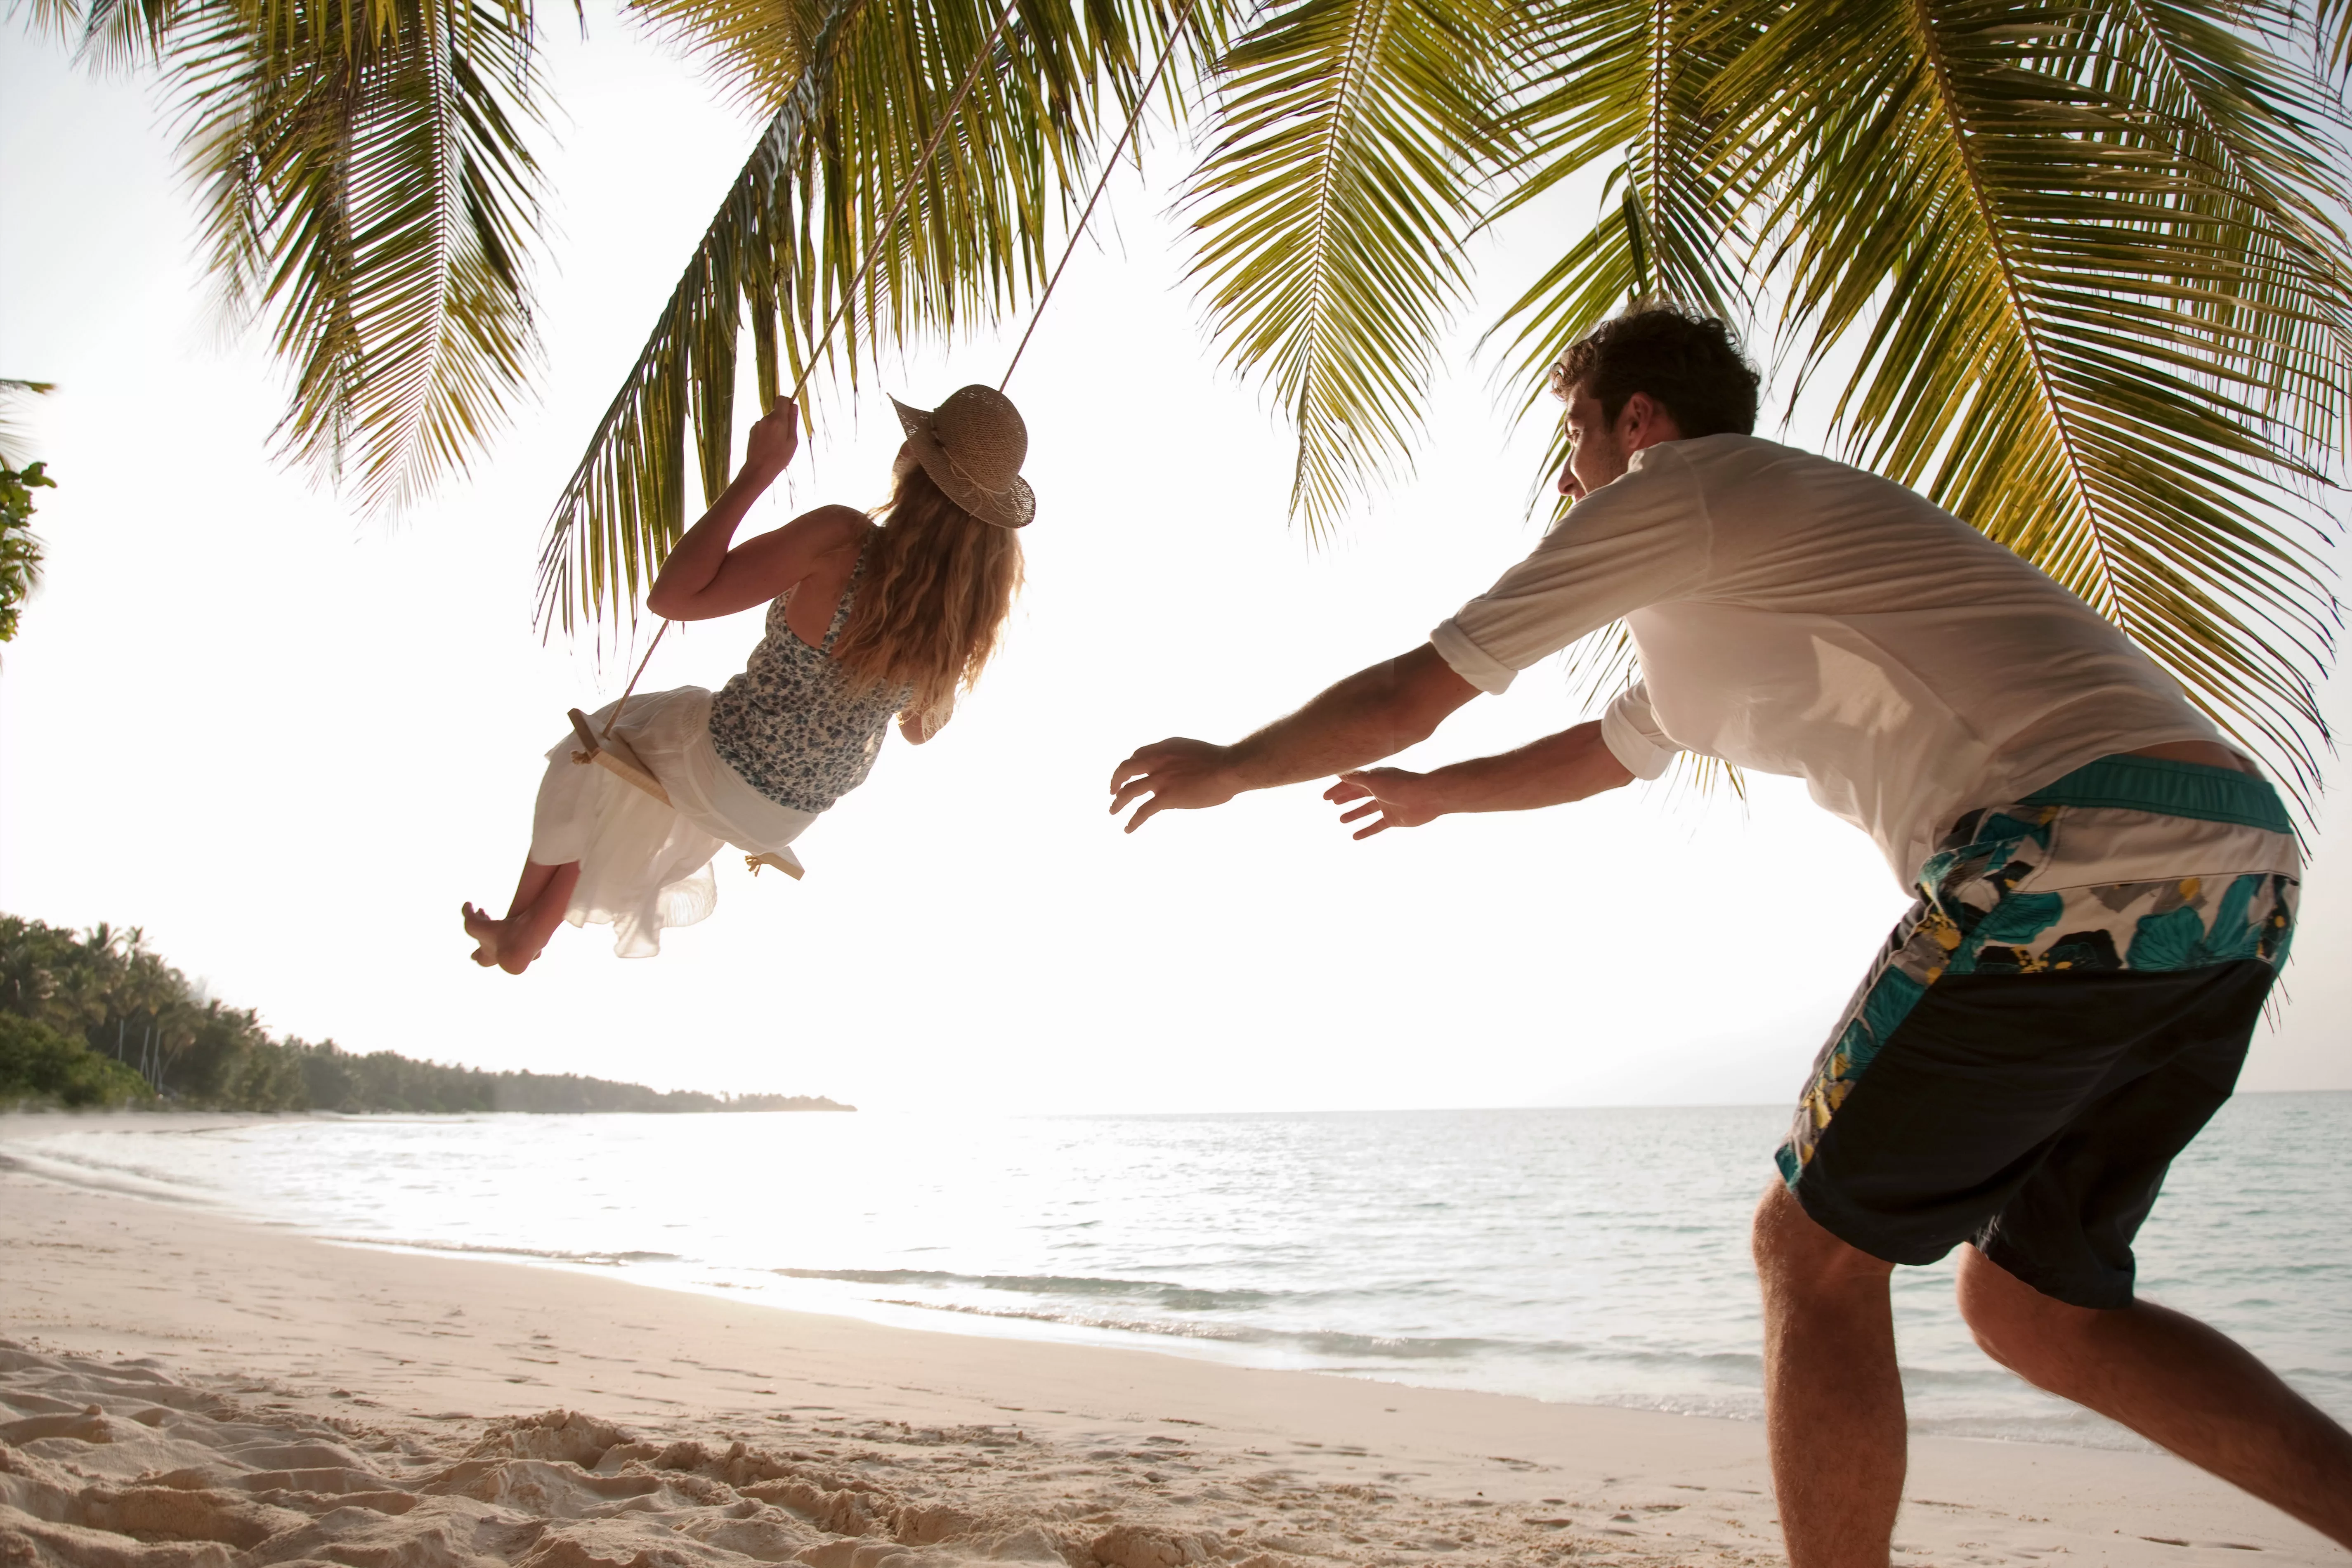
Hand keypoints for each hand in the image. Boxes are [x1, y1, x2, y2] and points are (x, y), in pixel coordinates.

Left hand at [744, 398, 800, 478]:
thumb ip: (793, 422)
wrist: (758, 469)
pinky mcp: (752, 431)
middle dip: (783, 420)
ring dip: (775, 428)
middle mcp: (766, 419)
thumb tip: (794, 406)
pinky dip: (768, 433)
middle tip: (786, 437)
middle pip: (776, 411)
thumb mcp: (792, 441)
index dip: (788, 403)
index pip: (781, 399)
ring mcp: (757, 425)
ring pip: (770, 420)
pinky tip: (769, 445)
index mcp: (777, 420)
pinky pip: (764, 427)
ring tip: (776, 444)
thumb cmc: (779, 458)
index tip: (791, 414)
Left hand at [1109, 738, 1240, 832]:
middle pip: (1125, 769)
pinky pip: (1142, 812)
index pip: (1138, 754)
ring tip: (1112, 811)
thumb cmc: (1219, 761)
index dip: (1132, 764)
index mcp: (1164, 748)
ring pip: (1128, 791)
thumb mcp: (1192, 751)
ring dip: (1117, 802)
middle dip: (1116, 780)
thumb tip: (1178, 770)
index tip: (1131, 773)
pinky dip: (1133, 822)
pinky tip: (1128, 829)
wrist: (1227, 768)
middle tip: (1112, 789)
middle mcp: (1156, 761)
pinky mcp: (1165, 798)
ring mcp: (1159, 780)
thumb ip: (1179, 758)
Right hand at [1323, 767, 1446, 838]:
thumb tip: (1338, 770)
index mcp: (1375, 778)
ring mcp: (1387, 805)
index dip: (1339, 789)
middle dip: (1345, 798)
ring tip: (1341, 820)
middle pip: (1359, 794)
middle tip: (1331, 804)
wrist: (1426, 797)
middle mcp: (1381, 790)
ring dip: (1354, 814)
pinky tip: (1355, 837)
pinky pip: (1377, 826)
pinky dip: (1366, 830)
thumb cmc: (1400, 785)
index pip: (1353, 783)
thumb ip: (1355, 777)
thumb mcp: (1373, 780)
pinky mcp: (1394, 819)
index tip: (1325, 797)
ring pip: (1367, 810)